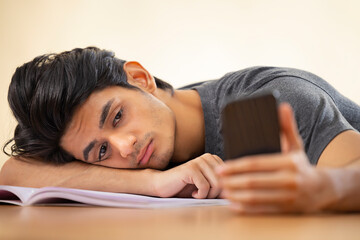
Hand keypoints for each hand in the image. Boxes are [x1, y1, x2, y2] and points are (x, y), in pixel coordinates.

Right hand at [153, 153, 223, 198]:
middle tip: (204, 195)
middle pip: (224, 181)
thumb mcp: (206, 185)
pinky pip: (204, 186)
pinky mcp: (190, 169)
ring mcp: (198, 162)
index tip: (210, 193)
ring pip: (216, 184)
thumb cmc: (184, 187)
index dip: (222, 190)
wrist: (162, 185)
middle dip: (216, 193)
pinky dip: (200, 195)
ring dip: (208, 195)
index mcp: (213, 159)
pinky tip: (193, 193)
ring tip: (198, 194)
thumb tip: (234, 193)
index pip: (229, 177)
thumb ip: (219, 185)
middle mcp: (207, 157)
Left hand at [216, 103, 336, 212]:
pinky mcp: (286, 210)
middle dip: (232, 181)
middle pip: (253, 182)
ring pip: (256, 198)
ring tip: (222, 191)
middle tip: (217, 180)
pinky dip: (245, 209)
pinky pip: (261, 210)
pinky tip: (233, 204)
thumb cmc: (301, 165)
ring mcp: (288, 197)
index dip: (235, 166)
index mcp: (289, 162)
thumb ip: (287, 127)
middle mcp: (290, 180)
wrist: (322, 189)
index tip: (220, 168)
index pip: (256, 164)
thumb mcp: (296, 145)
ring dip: (236, 195)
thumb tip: (283, 106)